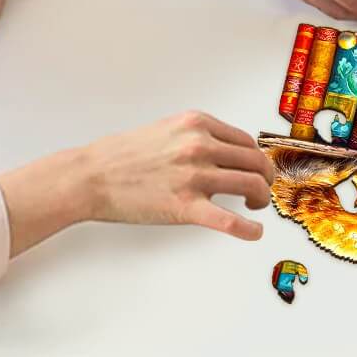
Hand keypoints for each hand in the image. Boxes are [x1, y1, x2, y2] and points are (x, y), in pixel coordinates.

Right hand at [0, 111, 275, 253]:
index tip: (255, 169)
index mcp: (197, 124)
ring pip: (250, 184)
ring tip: (255, 205)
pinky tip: (255, 232)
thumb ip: (198, 136)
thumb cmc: (124, 155)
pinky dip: (247, 229)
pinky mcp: (185, 206)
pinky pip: (228, 220)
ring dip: (260, 197)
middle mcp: (200, 146)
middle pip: (254, 161)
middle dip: (264, 177)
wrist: (92, 175)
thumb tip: (226, 151)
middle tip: (261, 189)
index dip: (255, 158)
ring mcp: (194, 176)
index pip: (245, 141)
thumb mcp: (168, 129)